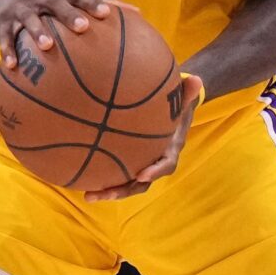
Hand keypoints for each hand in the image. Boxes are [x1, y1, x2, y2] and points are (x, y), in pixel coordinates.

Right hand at [0, 0, 109, 62]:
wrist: (1, 1)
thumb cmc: (44, 5)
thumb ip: (92, 7)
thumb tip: (136, 13)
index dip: (91, 2)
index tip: (106, 14)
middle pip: (54, 2)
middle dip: (68, 14)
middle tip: (82, 28)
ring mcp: (19, 9)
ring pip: (28, 18)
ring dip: (38, 31)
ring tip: (48, 46)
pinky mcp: (1, 23)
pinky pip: (4, 37)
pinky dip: (8, 50)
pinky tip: (13, 66)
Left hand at [86, 71, 204, 201]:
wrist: (173, 115)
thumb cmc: (176, 106)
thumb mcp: (183, 99)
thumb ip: (188, 92)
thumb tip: (195, 78)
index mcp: (170, 150)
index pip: (166, 165)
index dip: (155, 171)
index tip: (142, 175)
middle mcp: (155, 163)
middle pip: (141, 184)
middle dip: (124, 191)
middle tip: (106, 194)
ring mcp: (141, 166)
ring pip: (127, 185)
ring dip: (109, 192)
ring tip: (88, 196)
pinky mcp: (128, 164)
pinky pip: (116, 176)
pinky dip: (101, 181)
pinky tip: (79, 181)